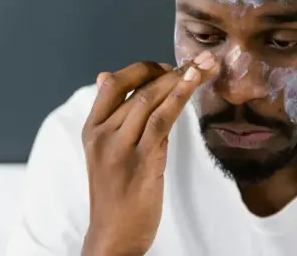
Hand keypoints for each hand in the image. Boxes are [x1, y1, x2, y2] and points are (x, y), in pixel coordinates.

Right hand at [80, 51, 218, 255]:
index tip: (168, 66)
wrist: (114, 236)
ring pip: (151, 99)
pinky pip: (162, 120)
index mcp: (91, 129)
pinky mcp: (142, 161)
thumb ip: (113, 117)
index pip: (113, 84)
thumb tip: (105, 76)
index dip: (142, 69)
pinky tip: (194, 83)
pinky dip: (180, 96)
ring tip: (205, 66)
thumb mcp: (105, 152)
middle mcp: (102, 134)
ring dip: (181, 78)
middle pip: (138, 89)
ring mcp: (120, 147)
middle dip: (171, 70)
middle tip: (200, 60)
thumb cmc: (115, 195)